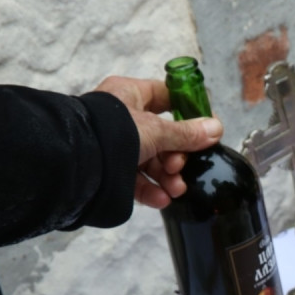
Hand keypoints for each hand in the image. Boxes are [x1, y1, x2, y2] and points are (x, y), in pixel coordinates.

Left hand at [94, 76, 222, 209]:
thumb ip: (188, 133)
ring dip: (168, 177)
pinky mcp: (110, 169)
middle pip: (163, 136)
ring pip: (151, 161)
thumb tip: (216, 128)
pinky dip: (150, 189)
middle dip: (177, 158)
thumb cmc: (112, 134)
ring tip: (176, 189)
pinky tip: (162, 199)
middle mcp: (122, 118)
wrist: (78, 164)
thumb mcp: (157, 131)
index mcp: (129, 95)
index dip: (187, 111)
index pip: (166, 96)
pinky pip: (136, 179)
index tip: (205, 128)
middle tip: (180, 167)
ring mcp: (115, 145)